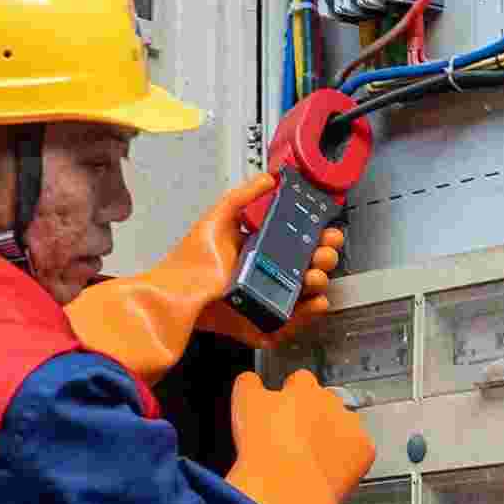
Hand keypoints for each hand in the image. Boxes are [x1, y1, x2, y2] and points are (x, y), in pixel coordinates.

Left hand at [197, 170, 343, 349]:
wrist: (176, 299)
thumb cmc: (190, 262)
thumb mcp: (216, 221)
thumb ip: (242, 198)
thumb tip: (268, 179)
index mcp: (259, 248)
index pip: (297, 240)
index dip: (317, 234)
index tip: (327, 230)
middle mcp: (265, 273)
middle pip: (308, 264)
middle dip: (323, 256)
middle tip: (322, 253)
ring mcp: (266, 299)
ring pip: (305, 292)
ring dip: (318, 281)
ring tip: (312, 275)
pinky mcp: (263, 324)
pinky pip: (292, 322)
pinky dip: (309, 314)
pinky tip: (314, 302)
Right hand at [225, 370, 376, 503]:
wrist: (288, 486)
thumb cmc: (265, 447)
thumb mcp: (243, 404)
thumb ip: (249, 385)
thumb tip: (251, 381)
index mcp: (302, 387)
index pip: (300, 380)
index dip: (291, 396)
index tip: (284, 410)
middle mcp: (331, 401)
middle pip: (325, 401)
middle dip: (314, 416)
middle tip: (296, 438)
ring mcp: (351, 424)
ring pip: (345, 424)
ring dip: (333, 436)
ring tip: (312, 458)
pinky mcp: (365, 449)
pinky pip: (360, 450)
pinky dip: (348, 459)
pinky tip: (328, 471)